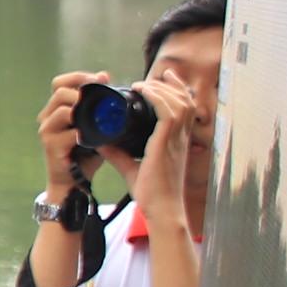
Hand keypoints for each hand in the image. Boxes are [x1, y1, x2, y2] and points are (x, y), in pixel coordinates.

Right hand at [38, 72, 112, 197]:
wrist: (74, 182)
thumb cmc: (86, 153)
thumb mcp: (96, 125)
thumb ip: (99, 103)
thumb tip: (105, 75)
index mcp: (56, 108)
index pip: (60, 82)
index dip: (79, 77)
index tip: (101, 80)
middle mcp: (47, 117)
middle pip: (60, 92)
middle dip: (83, 91)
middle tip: (103, 97)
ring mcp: (47, 131)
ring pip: (62, 110)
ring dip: (83, 110)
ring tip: (100, 116)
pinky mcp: (50, 146)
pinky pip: (68, 134)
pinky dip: (84, 133)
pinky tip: (96, 136)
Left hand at [129, 74, 207, 235]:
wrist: (160, 210)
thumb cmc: (152, 194)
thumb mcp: (132, 168)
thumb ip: (118, 154)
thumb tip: (101, 142)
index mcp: (176, 142)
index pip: (185, 110)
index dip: (178, 91)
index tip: (164, 80)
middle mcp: (180, 138)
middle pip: (186, 101)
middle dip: (173, 85)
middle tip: (157, 76)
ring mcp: (176, 140)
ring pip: (179, 102)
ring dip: (162, 88)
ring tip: (144, 84)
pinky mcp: (167, 143)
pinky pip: (168, 111)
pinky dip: (157, 97)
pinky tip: (144, 91)